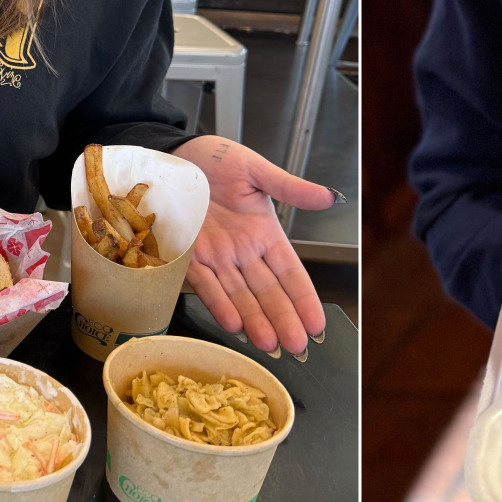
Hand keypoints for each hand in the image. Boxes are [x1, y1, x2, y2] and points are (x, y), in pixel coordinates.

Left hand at [173, 136, 339, 358]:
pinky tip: (234, 324)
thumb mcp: (257, 170)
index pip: (290, 272)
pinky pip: (206, 285)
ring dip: (255, 321)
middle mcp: (242, 251)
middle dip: (283, 320)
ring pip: (240, 296)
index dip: (303, 298)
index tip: (317, 323)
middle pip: (268, 292)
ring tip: (268, 344)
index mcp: (263, 232)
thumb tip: (328, 197)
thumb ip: (290, 188)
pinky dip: (220, 304)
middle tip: (297, 346)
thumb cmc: (215, 159)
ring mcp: (217, 257)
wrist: (173, 155)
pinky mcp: (188, 257)